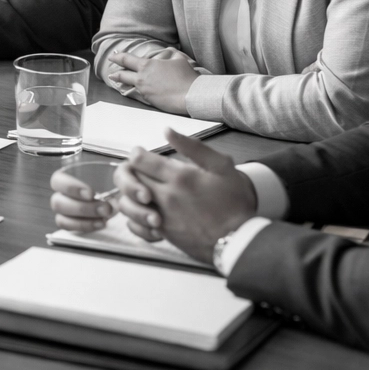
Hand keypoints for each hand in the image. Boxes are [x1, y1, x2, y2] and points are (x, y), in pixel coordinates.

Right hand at [49, 166, 117, 232]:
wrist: (116, 196)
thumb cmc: (109, 183)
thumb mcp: (109, 174)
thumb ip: (107, 176)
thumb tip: (113, 182)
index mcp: (66, 177)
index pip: (57, 181)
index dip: (71, 188)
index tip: (91, 194)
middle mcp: (61, 194)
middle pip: (57, 203)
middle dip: (83, 208)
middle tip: (105, 209)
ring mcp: (63, 211)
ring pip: (61, 219)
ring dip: (83, 221)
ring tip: (104, 218)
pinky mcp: (69, 224)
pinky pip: (69, 229)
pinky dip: (85, 227)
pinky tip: (100, 223)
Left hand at [107, 49, 198, 112]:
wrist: (190, 95)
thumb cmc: (185, 76)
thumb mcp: (179, 59)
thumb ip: (170, 55)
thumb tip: (167, 53)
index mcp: (147, 65)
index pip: (127, 59)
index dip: (118, 57)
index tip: (112, 55)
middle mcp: (141, 77)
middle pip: (123, 74)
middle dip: (115, 73)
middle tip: (110, 72)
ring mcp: (143, 90)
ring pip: (128, 85)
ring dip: (121, 82)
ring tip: (116, 81)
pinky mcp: (148, 100)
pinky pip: (137, 94)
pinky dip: (133, 91)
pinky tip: (132, 90)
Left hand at [114, 130, 259, 262]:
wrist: (240, 238)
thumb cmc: (233, 201)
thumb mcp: (221, 166)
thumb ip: (193, 147)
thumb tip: (167, 131)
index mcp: (179, 177)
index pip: (139, 161)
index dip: (137, 154)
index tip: (141, 154)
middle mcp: (166, 196)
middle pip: (131, 179)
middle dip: (131, 172)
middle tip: (139, 170)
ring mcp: (163, 216)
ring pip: (128, 202)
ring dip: (131, 194)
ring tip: (142, 189)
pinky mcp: (163, 233)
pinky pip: (135, 224)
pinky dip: (135, 216)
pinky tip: (146, 210)